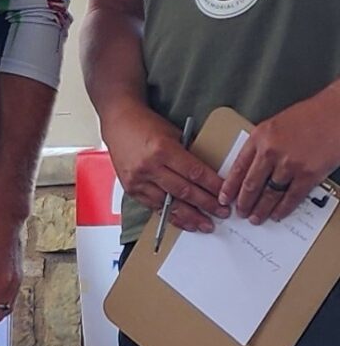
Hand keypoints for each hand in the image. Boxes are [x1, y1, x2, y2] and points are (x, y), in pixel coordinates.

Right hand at [102, 104, 225, 234]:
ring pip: (169, 204)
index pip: (195, 173)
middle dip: (207, 204)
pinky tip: (185, 222)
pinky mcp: (131, 188)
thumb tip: (210, 175)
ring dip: (191, 216)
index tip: (227, 195)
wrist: (118, 121)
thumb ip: (189, 154)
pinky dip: (171, 216)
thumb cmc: (146, 124)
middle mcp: (149, 166)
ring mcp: (138, 179)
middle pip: (184, 191)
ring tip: (206, 224)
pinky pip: (154, 207)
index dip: (213, 187)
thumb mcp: (174, 134)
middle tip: (222, 212)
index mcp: (163, 149)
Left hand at [221, 91, 339, 224]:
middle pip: (251, 184)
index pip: (238, 167)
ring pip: (269, 194)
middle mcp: (271, 152)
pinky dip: (283, 208)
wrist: (336, 114)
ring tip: (255, 218)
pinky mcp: (309, 174)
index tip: (224, 197)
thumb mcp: (274, 125)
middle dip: (243, 202)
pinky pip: (292, 197)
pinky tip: (277, 214)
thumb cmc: (309, 116)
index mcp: (259, 137)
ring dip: (261, 209)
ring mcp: (289, 165)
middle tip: (239, 212)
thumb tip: (252, 166)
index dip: (229, 186)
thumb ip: (262, 145)